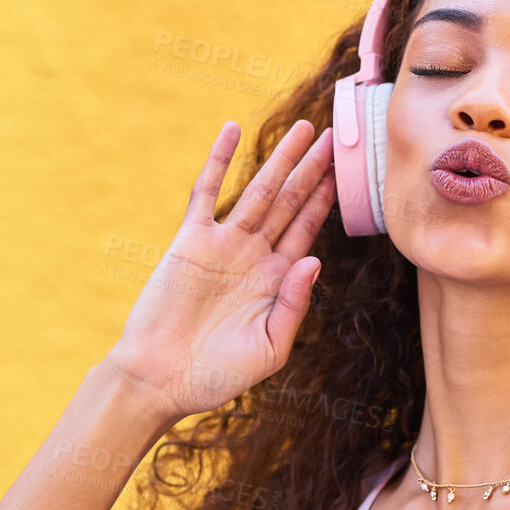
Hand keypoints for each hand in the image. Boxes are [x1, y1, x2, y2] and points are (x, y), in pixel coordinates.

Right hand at [104, 118, 336, 421]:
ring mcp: (223, 245)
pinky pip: (205, 192)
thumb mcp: (270, 348)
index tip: (348, 171)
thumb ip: (294, 305)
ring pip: (258, 191)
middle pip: (291, 202)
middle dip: (313, 170)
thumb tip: (314, 261)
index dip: (327, 200)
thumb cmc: (217, 375)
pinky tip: (231, 130)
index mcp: (278, 280)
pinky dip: (218, 161)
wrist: (161, 380)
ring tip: (304, 129)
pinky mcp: (189, 241)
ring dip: (280, 159)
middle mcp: (254, 256)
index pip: (308, 229)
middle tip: (338, 136)